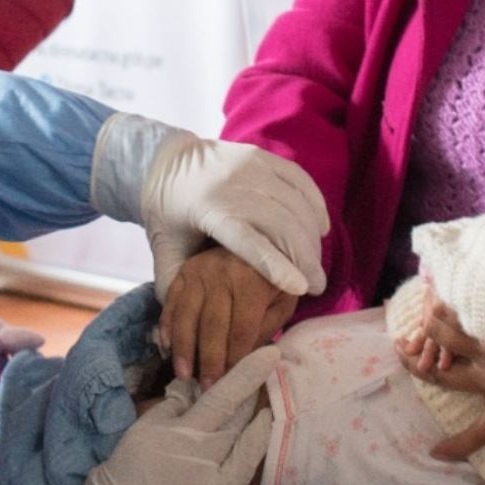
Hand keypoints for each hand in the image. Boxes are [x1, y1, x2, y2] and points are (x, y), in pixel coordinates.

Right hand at [58, 346, 277, 484]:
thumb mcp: (122, 452)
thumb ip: (153, 425)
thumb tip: (176, 406)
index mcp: (169, 433)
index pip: (208, 393)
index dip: (239, 371)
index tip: (262, 354)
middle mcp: (199, 447)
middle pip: (232, 407)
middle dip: (250, 383)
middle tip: (267, 361)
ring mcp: (217, 475)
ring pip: (245, 433)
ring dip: (256, 411)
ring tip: (266, 398)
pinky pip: (247, 463)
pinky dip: (256, 441)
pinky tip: (260, 431)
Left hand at [89, 114, 328, 303]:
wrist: (165, 161)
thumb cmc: (166, 214)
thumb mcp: (163, 249)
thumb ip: (174, 286)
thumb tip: (182, 330)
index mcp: (204, 209)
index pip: (246, 239)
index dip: (275, 263)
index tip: (300, 287)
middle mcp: (228, 183)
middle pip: (279, 222)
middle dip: (304, 256)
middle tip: (317, 285)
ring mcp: (247, 165)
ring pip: (292, 202)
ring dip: (311, 235)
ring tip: (316, 264)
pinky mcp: (260, 155)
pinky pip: (298, 178)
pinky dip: (313, 203)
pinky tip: (321, 227)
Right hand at [160, 247, 296, 385]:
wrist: (256, 240)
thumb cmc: (271, 280)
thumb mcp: (282, 303)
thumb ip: (265, 330)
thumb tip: (244, 361)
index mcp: (252, 281)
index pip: (241, 328)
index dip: (235, 358)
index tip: (230, 382)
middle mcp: (223, 273)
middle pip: (213, 324)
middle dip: (209, 360)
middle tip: (206, 388)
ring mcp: (199, 271)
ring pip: (187, 315)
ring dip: (184, 348)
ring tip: (183, 374)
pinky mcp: (183, 272)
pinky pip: (171, 302)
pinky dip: (167, 325)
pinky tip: (166, 347)